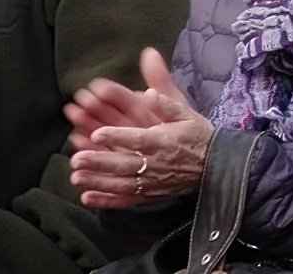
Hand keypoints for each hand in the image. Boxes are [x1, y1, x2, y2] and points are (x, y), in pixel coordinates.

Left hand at [68, 48, 212, 207]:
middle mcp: (156, 163)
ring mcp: (152, 182)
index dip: (116, 136)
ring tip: (76, 176)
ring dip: (98, 181)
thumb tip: (149, 92)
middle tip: (77, 158)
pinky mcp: (150, 194)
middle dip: (99, 161)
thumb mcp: (186, 114)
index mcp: (164, 141)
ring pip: (121, 183)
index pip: (137, 138)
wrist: (216, 165)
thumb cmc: (198, 136)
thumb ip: (166, 103)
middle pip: (124, 164)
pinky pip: (126, 200)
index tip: (97, 133)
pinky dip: (106, 201)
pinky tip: (87, 197)